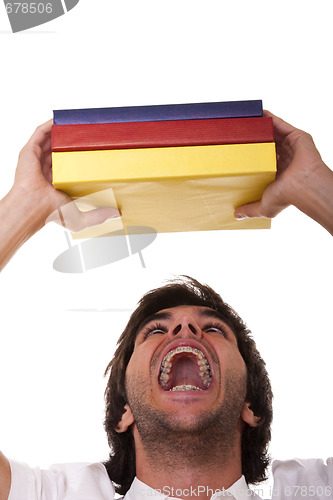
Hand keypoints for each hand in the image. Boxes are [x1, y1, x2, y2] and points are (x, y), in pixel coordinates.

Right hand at [0, 120, 120, 270]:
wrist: (34, 207)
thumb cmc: (52, 214)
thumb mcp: (81, 219)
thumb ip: (99, 217)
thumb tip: (118, 214)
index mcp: (58, 184)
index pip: (72, 167)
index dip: (83, 158)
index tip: (97, 150)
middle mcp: (47, 170)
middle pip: (61, 150)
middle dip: (73, 141)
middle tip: (90, 133)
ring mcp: (38, 160)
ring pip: (52, 140)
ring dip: (62, 131)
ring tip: (76, 122)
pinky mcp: (30, 152)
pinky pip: (41, 133)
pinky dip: (50, 125)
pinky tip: (60, 119)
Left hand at [234, 111, 332, 234]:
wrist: (303, 187)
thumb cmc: (287, 197)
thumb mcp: (264, 207)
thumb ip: (250, 209)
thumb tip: (237, 215)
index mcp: (279, 172)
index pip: (262, 159)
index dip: (251, 154)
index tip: (237, 150)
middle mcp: (286, 158)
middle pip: (268, 143)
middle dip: (255, 137)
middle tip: (238, 132)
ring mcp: (292, 146)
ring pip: (274, 132)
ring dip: (260, 126)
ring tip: (245, 120)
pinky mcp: (296, 136)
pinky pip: (281, 124)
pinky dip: (270, 118)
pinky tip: (259, 113)